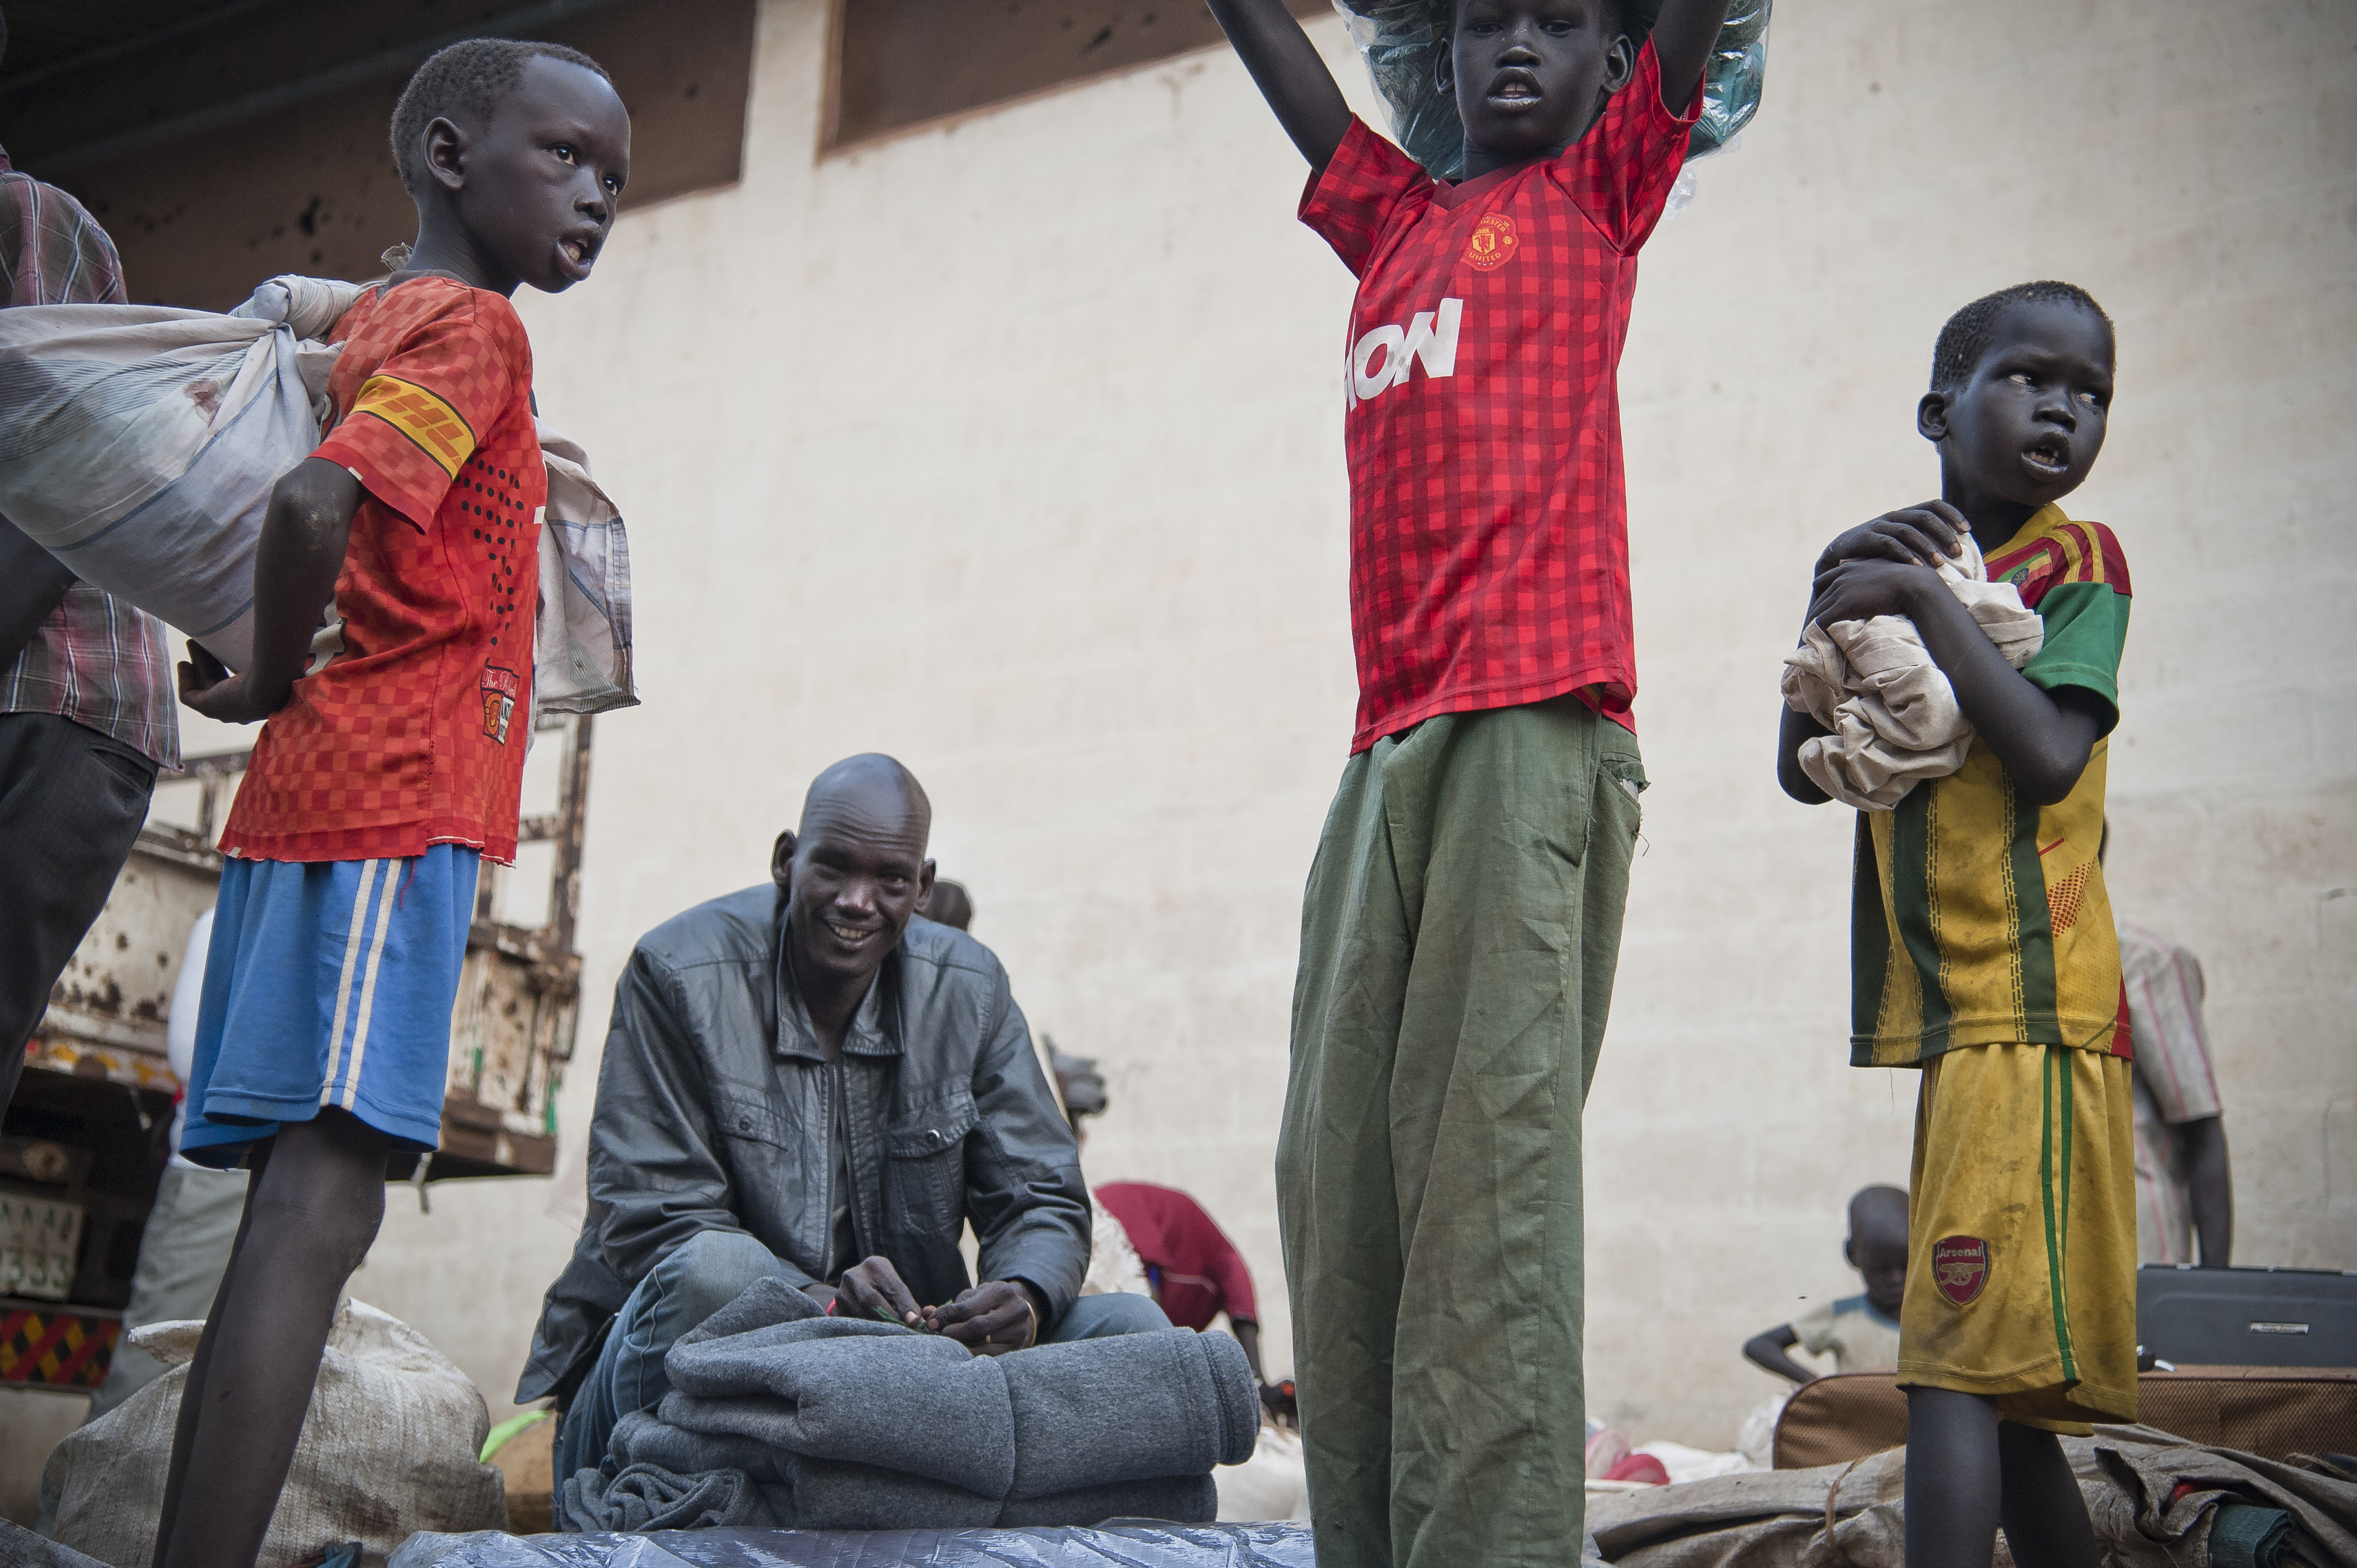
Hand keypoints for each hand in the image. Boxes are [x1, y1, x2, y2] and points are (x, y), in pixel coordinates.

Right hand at [177, 640, 281, 723]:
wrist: (271, 681)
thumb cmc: (278, 664)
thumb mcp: (274, 654)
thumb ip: (271, 645)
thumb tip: (273, 624)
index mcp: (264, 697)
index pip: (243, 682)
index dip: (229, 664)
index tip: (223, 648)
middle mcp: (245, 707)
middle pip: (221, 682)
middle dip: (210, 661)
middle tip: (203, 641)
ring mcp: (226, 710)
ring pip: (206, 686)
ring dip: (198, 664)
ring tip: (192, 642)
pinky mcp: (210, 709)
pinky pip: (189, 697)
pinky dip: (185, 680)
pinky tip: (184, 663)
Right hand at [834, 1255, 923, 1328]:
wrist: (857, 1288)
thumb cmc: (882, 1287)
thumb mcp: (895, 1287)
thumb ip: (906, 1303)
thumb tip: (915, 1321)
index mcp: (875, 1265)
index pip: (892, 1287)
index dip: (904, 1306)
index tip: (913, 1321)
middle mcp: (854, 1275)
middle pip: (871, 1300)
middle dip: (888, 1316)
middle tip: (900, 1328)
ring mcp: (842, 1291)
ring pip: (861, 1314)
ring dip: (877, 1324)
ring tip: (889, 1329)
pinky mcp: (836, 1307)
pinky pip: (853, 1322)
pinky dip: (866, 1328)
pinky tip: (874, 1330)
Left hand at [926, 1279, 1040, 1357]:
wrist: (1014, 1313)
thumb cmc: (986, 1304)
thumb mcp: (971, 1298)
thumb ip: (949, 1307)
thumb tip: (925, 1313)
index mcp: (1001, 1291)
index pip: (967, 1308)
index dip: (946, 1316)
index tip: (931, 1322)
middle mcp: (1015, 1309)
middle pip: (977, 1327)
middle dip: (954, 1333)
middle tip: (939, 1335)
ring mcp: (1019, 1330)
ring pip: (983, 1344)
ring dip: (961, 1346)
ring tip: (947, 1345)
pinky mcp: (1017, 1347)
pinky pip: (990, 1356)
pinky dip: (972, 1355)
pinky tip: (961, 1353)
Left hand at [1805, 557, 1938, 630]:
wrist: (1913, 585)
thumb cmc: (1904, 577)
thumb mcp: (1880, 564)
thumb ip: (1862, 564)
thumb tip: (1847, 562)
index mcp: (1847, 567)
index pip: (1821, 582)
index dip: (1822, 597)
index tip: (1824, 609)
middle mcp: (1840, 578)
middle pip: (1818, 599)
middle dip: (1818, 613)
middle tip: (1818, 628)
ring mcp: (1841, 591)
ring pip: (1818, 611)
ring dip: (1817, 624)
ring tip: (1819, 638)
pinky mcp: (1843, 605)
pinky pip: (1823, 621)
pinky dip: (1821, 630)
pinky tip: (1825, 639)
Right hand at [1814, 500, 1969, 575]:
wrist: (1836, 557)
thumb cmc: (1874, 555)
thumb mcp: (1898, 545)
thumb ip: (1919, 544)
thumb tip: (1952, 554)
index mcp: (1904, 515)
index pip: (1933, 505)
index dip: (1952, 514)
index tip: (1967, 530)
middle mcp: (1894, 516)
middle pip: (1924, 517)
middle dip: (1944, 533)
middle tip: (1958, 551)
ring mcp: (1879, 526)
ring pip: (1908, 531)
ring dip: (1927, 546)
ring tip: (1941, 563)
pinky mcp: (1865, 539)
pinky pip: (1889, 544)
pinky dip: (1905, 555)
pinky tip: (1917, 567)